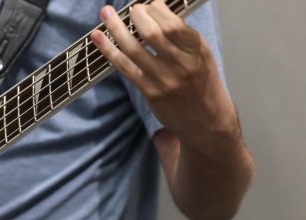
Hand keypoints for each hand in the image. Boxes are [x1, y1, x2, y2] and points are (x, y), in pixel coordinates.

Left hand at [91, 0, 238, 144]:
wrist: (206, 121)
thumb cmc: (202, 84)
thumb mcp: (202, 55)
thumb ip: (182, 36)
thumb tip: (155, 12)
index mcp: (197, 50)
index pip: (173, 24)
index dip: (156, 8)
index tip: (149, 3)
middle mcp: (181, 66)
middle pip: (152, 34)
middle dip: (136, 15)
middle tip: (130, 9)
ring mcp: (164, 81)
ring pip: (134, 49)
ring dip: (116, 28)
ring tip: (106, 13)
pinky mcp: (150, 94)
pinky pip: (125, 68)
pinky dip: (109, 51)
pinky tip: (98, 38)